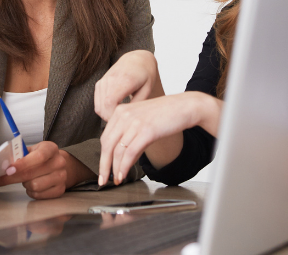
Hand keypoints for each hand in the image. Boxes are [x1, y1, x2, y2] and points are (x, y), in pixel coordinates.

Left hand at [0, 142, 92, 199]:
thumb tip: (3, 164)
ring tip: (25, 179)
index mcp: (51, 148)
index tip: (8, 170)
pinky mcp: (60, 190)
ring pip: (35, 186)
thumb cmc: (40, 157)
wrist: (57, 165)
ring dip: (25, 184)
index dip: (22, 164)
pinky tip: (31, 185)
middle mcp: (59, 162)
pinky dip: (31, 192)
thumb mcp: (31, 150)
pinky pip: (39, 195)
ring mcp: (61, 177)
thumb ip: (19, 155)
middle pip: (32, 173)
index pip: (38, 156)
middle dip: (12, 177)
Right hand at [94, 50, 162, 121]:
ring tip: (120, 118)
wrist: (137, 59)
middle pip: (102, 107)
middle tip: (123, 124)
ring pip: (98, 106)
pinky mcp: (100, 83)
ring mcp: (103, 81)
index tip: (123, 122)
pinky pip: (97, 102)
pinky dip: (104, 110)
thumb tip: (127, 120)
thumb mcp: (147, 89)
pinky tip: (115, 111)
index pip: (109, 102)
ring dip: (107, 115)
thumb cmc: (145, 75)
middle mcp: (110, 79)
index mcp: (124, 80)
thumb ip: (137, 104)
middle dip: (110, 119)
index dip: (113, 116)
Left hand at [99, 92, 219, 185]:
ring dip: (114, 169)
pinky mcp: (146, 131)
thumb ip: (130, 133)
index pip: (105, 137)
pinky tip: (123, 175)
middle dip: (104, 164)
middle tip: (102, 179)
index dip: (103, 155)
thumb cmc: (165, 114)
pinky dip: (124, 166)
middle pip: (107, 144)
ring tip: (116, 180)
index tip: (103, 168)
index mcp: (120, 111)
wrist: (185, 106)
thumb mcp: (142, 120)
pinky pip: (130, 152)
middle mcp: (124, 115)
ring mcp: (134, 122)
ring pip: (117, 150)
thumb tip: (123, 156)